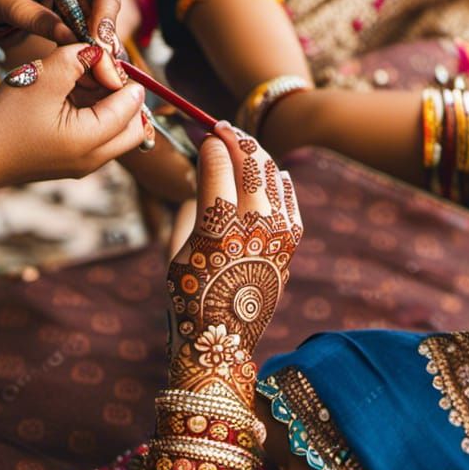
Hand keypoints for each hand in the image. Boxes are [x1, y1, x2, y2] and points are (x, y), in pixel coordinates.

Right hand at [0, 44, 146, 197]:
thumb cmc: (2, 120)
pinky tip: (62, 94)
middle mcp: (95, 159)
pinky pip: (95, 134)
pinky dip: (89, 112)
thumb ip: (79, 57)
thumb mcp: (44, 77)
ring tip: (72, 81)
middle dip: (120, 93)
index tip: (89, 59)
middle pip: (134, 124)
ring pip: (115, 128)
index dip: (115, 73)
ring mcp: (82, 163)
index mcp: (93, 141)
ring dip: (104, 101)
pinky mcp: (68, 160)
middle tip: (91, 73)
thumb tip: (99, 53)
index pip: (131, 102)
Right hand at [167, 122, 302, 405]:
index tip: (203, 136)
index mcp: (218, 225)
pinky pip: (289, 198)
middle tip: (221, 128)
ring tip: (241, 144)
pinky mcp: (291, 243)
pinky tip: (270, 171)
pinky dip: (279, 179)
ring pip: (273, 175)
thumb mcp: (177, 247)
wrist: (223, 341)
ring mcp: (279, 233)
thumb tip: (203, 174)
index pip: (219, 163)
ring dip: (257, 154)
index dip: (211, 144)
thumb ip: (191, 206)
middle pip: (251, 162)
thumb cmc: (188, 294)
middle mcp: (254, 225)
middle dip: (236, 139)